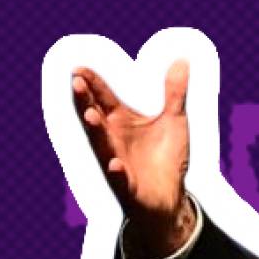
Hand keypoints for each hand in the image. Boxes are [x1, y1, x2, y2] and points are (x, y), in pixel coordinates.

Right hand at [72, 60, 193, 258]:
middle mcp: (113, 140)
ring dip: (95, 132)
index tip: (80, 68)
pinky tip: (114, 164)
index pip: (103, 98)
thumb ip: (175, 92)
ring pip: (102, 146)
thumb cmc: (167, 157)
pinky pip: (120, 179)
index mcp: (122, 121)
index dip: (93, 84)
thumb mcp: (175, 120)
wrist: (169, 198)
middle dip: (86, 102)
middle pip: (96, 118)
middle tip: (77, 83)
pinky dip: (116, 172)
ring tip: (90, 116)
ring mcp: (117, 162)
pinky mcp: (128, 186)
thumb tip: (182, 60)